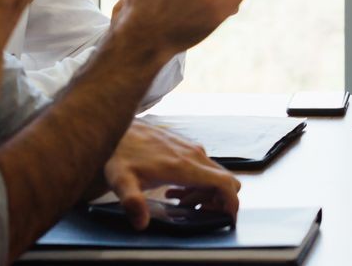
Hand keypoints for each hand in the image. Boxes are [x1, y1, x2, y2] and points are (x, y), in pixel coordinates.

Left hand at [102, 120, 239, 229]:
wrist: (119, 128)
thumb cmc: (120, 154)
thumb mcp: (121, 181)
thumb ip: (133, 203)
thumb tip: (142, 223)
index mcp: (185, 166)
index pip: (224, 183)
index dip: (232, 202)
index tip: (228, 218)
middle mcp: (195, 155)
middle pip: (225, 181)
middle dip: (216, 201)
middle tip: (193, 211)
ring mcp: (192, 150)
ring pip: (215, 175)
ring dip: (204, 193)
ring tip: (177, 201)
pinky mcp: (187, 148)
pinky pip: (204, 168)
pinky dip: (197, 183)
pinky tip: (173, 190)